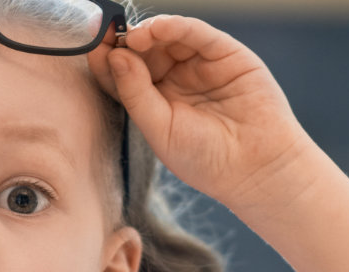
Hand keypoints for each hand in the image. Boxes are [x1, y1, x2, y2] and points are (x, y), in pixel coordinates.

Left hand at [88, 16, 318, 210]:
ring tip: (134, 36)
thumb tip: (114, 56)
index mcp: (155, 100)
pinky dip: (177, 26)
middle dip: (124, 41)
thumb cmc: (206, 159)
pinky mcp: (225, 54)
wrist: (256, 169)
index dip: (107, 59)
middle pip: (143, 50)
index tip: (92, 46)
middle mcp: (176, 78)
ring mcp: (200, 64)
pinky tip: (159, 28)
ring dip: (148, 31)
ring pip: (168, 37)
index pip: (124, 73)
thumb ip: (135, 93)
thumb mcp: (160, 129)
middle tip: (108, 36)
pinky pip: (197, 33)